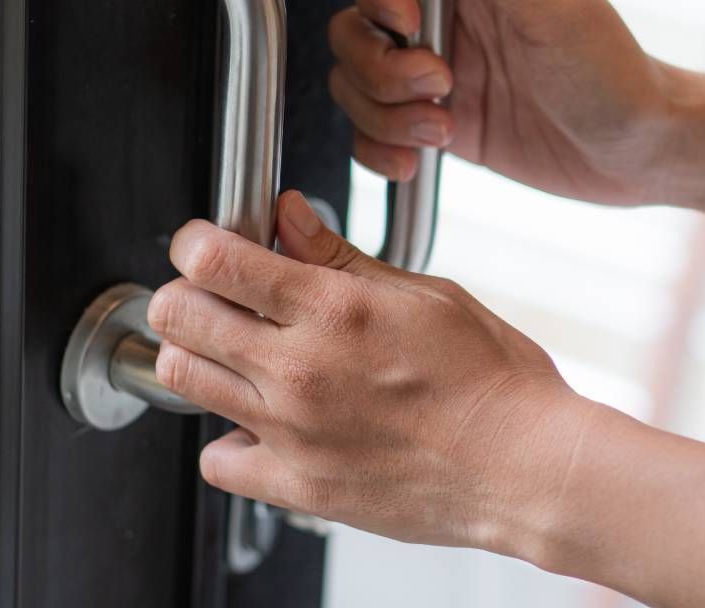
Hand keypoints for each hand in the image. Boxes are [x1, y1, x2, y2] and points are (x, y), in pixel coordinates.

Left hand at [146, 191, 590, 550]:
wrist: (526, 468)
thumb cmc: (494, 381)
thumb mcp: (425, 294)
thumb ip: (341, 258)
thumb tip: (289, 217)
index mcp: (335, 310)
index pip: (214, 259)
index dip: (197, 241)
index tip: (204, 244)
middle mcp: (301, 369)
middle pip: (179, 315)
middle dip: (187, 291)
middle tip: (217, 294)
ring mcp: (293, 432)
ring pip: (181, 378)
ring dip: (198, 355)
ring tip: (238, 353)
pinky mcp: (298, 486)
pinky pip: (217, 460)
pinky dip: (227, 439)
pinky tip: (260, 423)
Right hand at [329, 0, 678, 204]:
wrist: (639, 155)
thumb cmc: (614, 75)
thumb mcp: (552, 8)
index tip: (411, 23)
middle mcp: (446, 22)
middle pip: (356, 27)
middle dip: (381, 66)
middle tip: (440, 85)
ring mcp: (437, 77)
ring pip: (358, 83)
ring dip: (385, 114)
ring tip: (442, 129)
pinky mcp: (438, 125)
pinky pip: (375, 132)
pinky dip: (380, 150)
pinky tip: (417, 160)